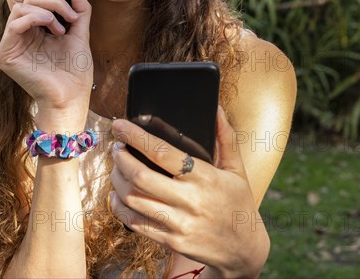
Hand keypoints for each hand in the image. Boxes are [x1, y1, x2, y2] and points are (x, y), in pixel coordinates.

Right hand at [0, 0, 92, 127]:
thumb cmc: (75, 71)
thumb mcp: (80, 33)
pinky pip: (14, 24)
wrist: (72, 96)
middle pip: (24, 0)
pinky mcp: (5, 55)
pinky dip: (35, 18)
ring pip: (19, 8)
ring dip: (46, 10)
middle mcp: (19, 36)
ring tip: (62, 28)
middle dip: (51, 0)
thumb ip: (79, 9)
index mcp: (33, 30)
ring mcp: (10, 45)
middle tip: (71, 14)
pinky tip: (52, 29)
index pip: (26, 0)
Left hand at [109, 106, 269, 276]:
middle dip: (121, 158)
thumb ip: (226, 138)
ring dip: (117, 180)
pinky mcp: (171, 242)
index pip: (162, 152)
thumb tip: (216, 109)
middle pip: (140, 176)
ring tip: (116, 167)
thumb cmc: (238, 203)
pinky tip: (116, 195)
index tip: (120, 126)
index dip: (136, 137)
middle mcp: (190, 201)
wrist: (244, 250)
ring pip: (134, 200)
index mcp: (204, 177)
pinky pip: (136, 224)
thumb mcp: (237, 169)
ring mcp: (179, 224)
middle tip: (115, 147)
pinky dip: (119, 208)